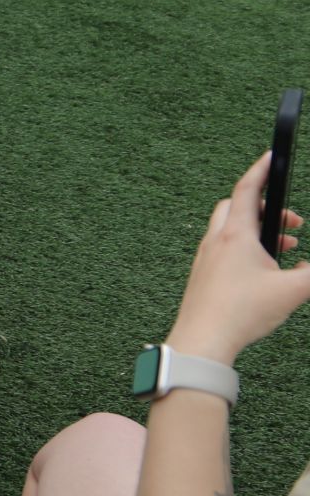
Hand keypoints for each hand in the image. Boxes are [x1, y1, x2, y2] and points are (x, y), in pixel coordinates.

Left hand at [166, 154, 309, 365]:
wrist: (202, 339)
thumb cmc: (241, 312)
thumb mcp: (293, 291)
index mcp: (235, 235)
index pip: (248, 189)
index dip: (261, 169)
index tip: (270, 155)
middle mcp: (216, 241)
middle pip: (237, 206)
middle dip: (266, 207)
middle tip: (292, 223)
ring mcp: (206, 257)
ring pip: (230, 229)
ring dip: (258, 231)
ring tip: (286, 249)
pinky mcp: (204, 274)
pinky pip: (225, 249)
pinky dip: (246, 249)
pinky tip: (266, 272)